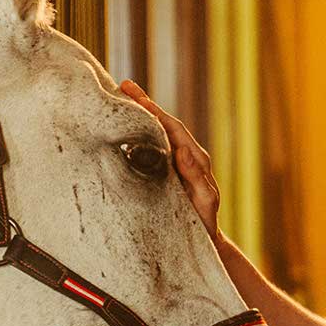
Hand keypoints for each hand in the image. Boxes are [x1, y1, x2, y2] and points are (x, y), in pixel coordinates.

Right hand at [119, 80, 222, 242]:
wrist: (204, 240)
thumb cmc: (204, 223)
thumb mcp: (203, 202)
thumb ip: (196, 177)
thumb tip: (184, 151)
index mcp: (195, 159)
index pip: (172, 128)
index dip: (153, 110)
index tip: (134, 93)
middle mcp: (187, 156)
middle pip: (163, 124)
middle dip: (144, 104)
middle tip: (123, 85)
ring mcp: (177, 163)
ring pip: (157, 133)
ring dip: (141, 115)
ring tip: (121, 98)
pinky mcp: (168, 171)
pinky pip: (153, 147)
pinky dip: (140, 134)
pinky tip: (125, 127)